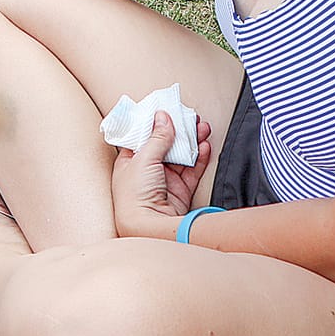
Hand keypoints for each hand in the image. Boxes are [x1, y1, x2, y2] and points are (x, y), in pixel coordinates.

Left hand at [111, 111, 214, 239]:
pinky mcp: (180, 191)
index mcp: (129, 160)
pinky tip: (205, 145)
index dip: (155, 123)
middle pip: (165, 144)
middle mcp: (146, 170)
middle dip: (179, 130)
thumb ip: (157, 138)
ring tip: (203, 126)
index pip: (143, 136)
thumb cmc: (135, 195)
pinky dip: (200, 157)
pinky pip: (192, 170)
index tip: (167, 109)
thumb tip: (162, 116)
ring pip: (181, 155)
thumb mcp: (143, 159)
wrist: (149, 227)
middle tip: (191, 116)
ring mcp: (164, 180)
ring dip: (192, 141)